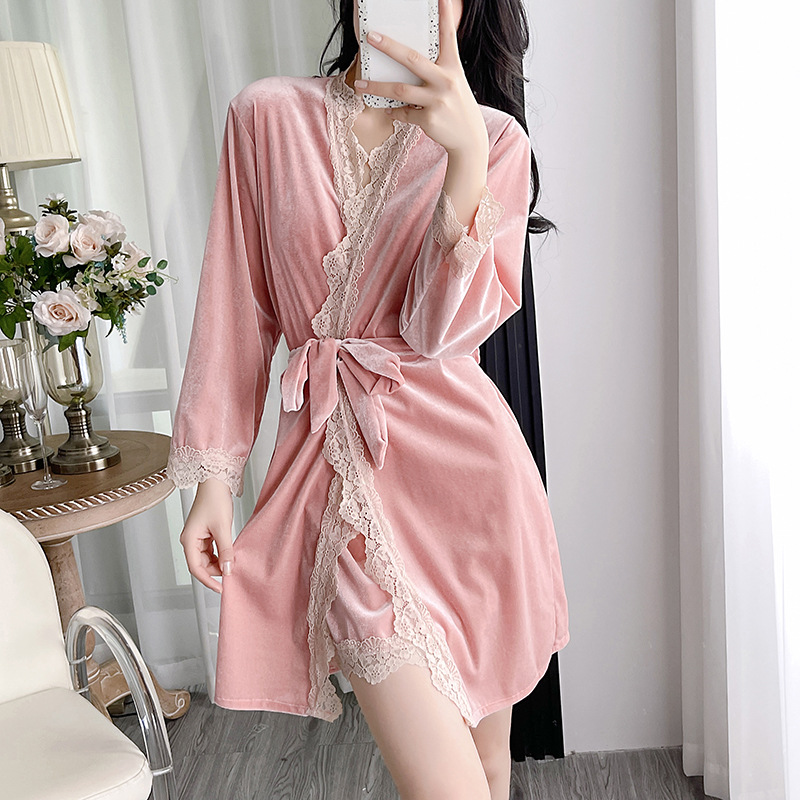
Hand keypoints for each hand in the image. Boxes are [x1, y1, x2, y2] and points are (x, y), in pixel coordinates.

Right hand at [179, 476, 234, 593]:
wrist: (216, 482)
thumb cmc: (215, 500)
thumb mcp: (223, 528)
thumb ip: (226, 550)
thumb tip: (228, 570)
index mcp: (189, 540)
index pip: (196, 568)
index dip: (208, 581)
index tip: (221, 588)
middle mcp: (190, 540)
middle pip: (201, 565)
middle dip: (216, 571)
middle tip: (232, 574)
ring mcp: (197, 537)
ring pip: (207, 558)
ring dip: (219, 563)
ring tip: (233, 563)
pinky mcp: (204, 534)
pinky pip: (211, 550)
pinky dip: (220, 554)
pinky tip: (230, 554)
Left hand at [354, 0, 487, 161]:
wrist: (469, 139)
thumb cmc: (457, 107)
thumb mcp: (453, 83)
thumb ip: (435, 72)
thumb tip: (406, 64)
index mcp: (452, 68)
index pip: (448, 37)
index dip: (445, 16)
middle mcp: (446, 81)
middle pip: (412, 60)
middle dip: (389, 47)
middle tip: (371, 37)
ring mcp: (437, 100)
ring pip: (399, 90)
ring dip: (376, 88)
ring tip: (359, 85)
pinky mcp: (429, 119)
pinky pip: (404, 113)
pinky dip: (394, 112)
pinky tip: (390, 110)